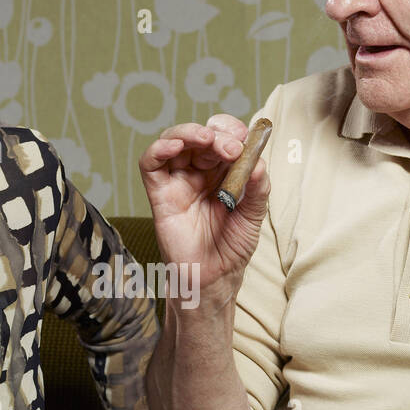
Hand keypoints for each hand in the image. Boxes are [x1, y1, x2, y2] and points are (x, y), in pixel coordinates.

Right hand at [138, 114, 270, 306]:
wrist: (212, 278)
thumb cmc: (231, 248)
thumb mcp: (253, 215)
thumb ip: (258, 188)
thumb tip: (258, 162)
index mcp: (224, 171)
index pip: (224, 137)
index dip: (232, 131)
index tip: (245, 139)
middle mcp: (200, 171)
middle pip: (201, 136)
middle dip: (217, 135)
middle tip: (231, 149)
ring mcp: (178, 180)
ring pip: (174, 140)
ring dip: (189, 132)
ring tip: (206, 140)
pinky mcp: (159, 193)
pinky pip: (150, 164)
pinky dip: (159, 148)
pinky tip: (174, 146)